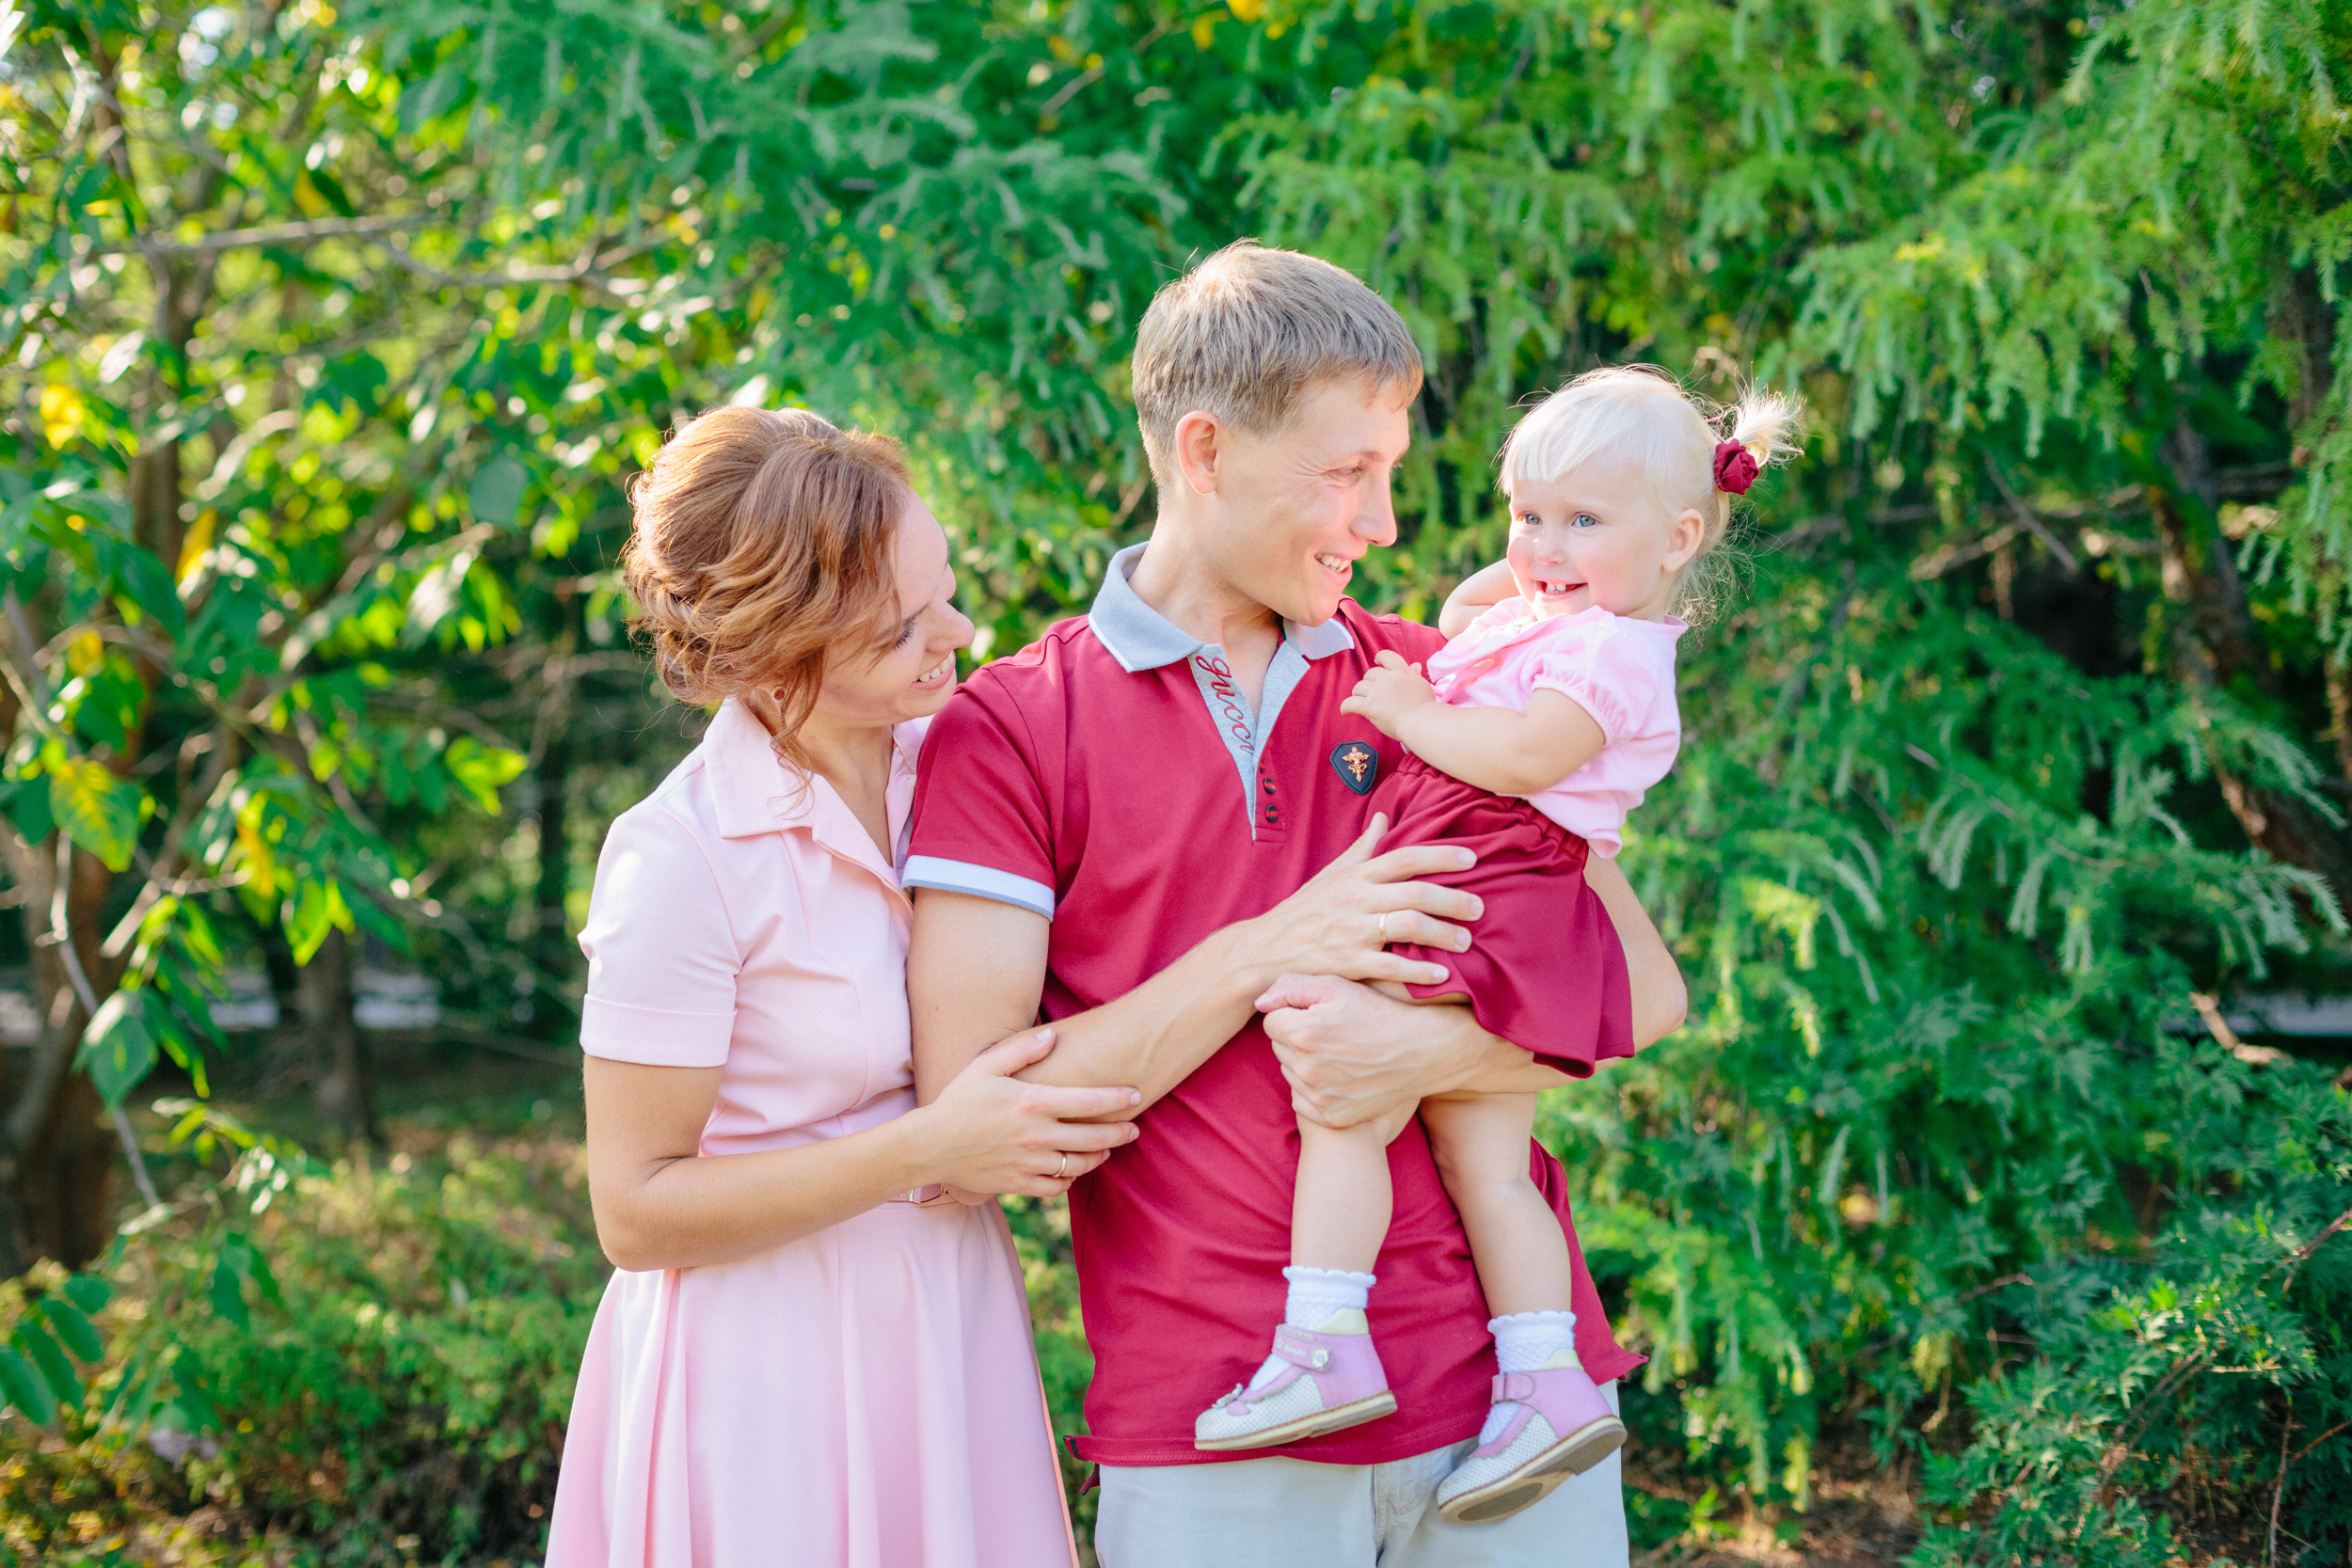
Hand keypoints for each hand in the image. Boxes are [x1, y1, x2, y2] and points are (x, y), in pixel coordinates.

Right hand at [914, 1028, 1141, 1195]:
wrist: (929, 1146)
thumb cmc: (958, 1102)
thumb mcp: (985, 1067)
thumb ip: (1021, 1050)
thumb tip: (1053, 1037)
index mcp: (1032, 1103)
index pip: (1088, 1102)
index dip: (1118, 1100)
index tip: (1137, 1095)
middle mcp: (1036, 1135)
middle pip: (1093, 1138)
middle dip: (1120, 1134)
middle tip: (1133, 1129)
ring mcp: (1028, 1163)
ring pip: (1079, 1165)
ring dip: (1098, 1157)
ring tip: (1106, 1149)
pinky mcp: (1018, 1184)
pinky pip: (1056, 1187)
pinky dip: (1069, 1179)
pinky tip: (1072, 1169)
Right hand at [1243, 815, 1481, 988]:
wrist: (1264, 950)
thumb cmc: (1303, 911)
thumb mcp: (1330, 875)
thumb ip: (1361, 848)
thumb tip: (1383, 817)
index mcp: (1355, 876)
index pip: (1405, 857)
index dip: (1441, 856)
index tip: (1472, 859)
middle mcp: (1355, 899)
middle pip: (1415, 893)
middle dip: (1454, 900)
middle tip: (1479, 908)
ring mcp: (1350, 931)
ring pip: (1409, 927)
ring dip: (1443, 934)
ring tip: (1466, 942)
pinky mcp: (1347, 963)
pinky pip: (1391, 967)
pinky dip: (1420, 971)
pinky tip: (1441, 975)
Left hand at [1257, 973, 1473, 1130]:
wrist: (1424, 1052)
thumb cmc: (1380, 1013)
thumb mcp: (1338, 987)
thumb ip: (1291, 987)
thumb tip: (1259, 1003)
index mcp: (1303, 1033)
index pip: (1271, 1022)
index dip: (1293, 1013)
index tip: (1319, 1013)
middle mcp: (1306, 1069)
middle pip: (1279, 1049)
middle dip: (1297, 1037)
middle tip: (1333, 1032)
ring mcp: (1319, 1097)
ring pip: (1291, 1074)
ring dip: (1305, 1063)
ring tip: (1340, 1053)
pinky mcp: (1331, 1117)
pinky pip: (1303, 1100)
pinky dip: (1315, 1090)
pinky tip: (1341, 1076)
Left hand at [1339, 649, 1438, 738]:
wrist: (1422, 721)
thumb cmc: (1426, 708)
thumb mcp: (1422, 685)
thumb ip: (1414, 675)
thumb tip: (1414, 666)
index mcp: (1402, 672)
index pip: (1387, 656)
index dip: (1379, 658)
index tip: (1376, 661)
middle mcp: (1388, 678)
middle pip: (1370, 674)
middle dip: (1369, 683)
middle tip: (1372, 693)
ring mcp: (1377, 691)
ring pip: (1359, 687)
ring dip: (1358, 694)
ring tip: (1361, 702)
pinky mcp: (1370, 705)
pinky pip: (1350, 703)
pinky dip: (1346, 706)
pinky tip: (1345, 711)